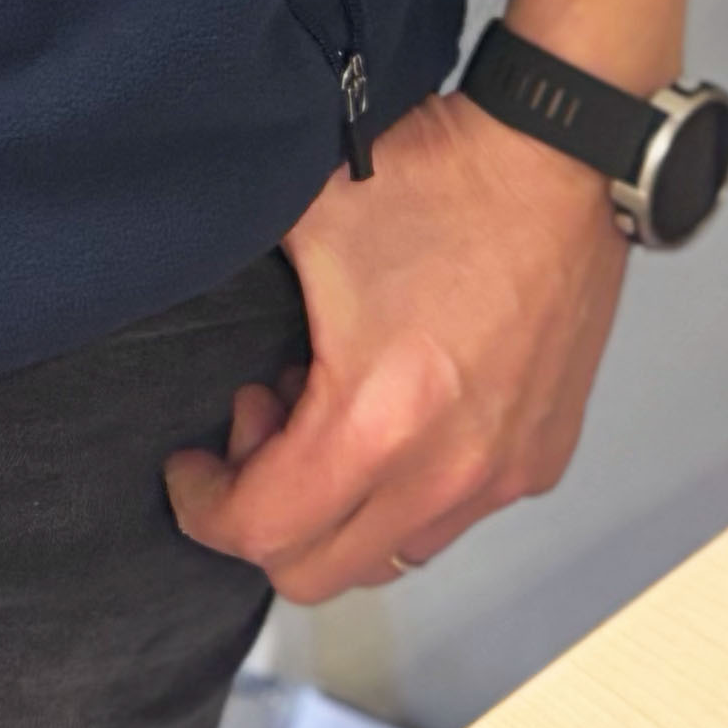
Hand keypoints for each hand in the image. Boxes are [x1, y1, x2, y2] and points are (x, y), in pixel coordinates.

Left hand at [165, 92, 626, 599]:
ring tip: (335, 410)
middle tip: (263, 424)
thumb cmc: (439, 181)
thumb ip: (234, 282)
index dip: (204, 507)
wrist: (557, 155)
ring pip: (390, 554)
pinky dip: (407, 488)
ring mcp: (501, 474)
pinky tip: (402, 406)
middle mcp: (445, 473)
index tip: (191, 468)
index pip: (261, 532)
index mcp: (376, 422)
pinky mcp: (541, 458)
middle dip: (266, 514)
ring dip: (342, 505)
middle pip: (318, 572)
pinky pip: (453, 516)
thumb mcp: (305, 218)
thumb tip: (171, 298)